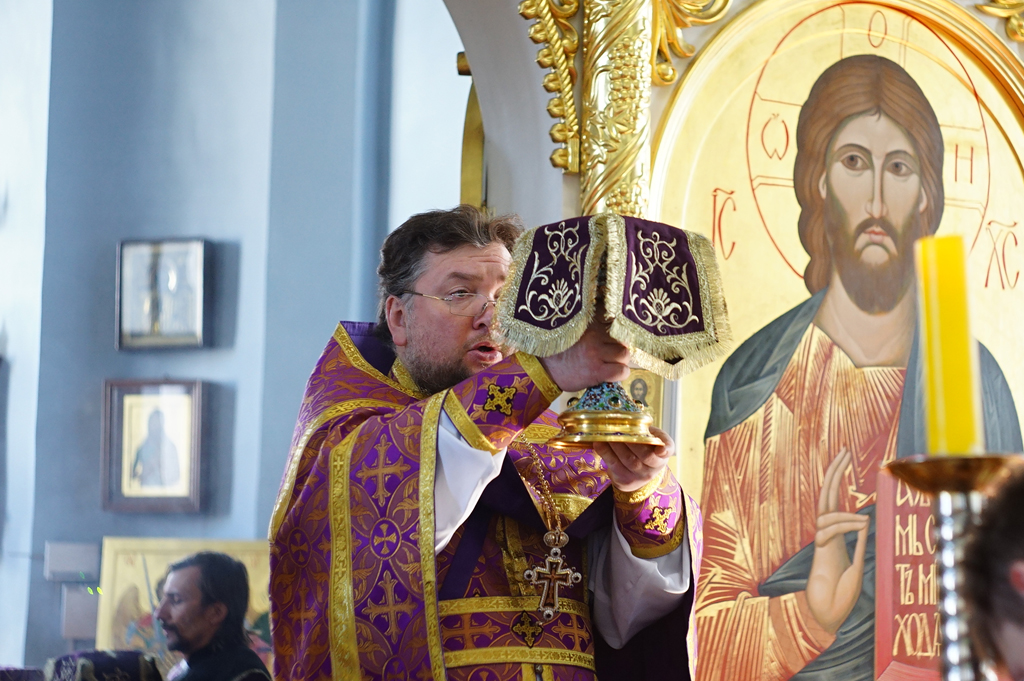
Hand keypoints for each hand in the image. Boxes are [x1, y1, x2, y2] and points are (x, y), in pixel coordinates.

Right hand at [539, 322, 630, 391]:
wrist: (542, 369)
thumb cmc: (557, 354)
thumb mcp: (573, 335)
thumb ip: (590, 332)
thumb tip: (609, 337)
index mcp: (589, 326)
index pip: (616, 328)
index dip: (617, 338)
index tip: (613, 345)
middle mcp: (594, 337)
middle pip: (622, 341)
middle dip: (620, 350)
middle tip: (613, 358)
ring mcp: (596, 354)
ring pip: (624, 355)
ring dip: (621, 362)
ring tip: (613, 366)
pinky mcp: (596, 371)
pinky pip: (621, 371)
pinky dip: (620, 373)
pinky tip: (613, 375)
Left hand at [592, 426, 673, 492]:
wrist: (638, 474)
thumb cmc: (645, 449)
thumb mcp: (652, 439)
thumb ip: (648, 431)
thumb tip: (630, 418)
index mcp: (663, 454)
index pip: (667, 451)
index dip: (665, 450)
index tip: (660, 449)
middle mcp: (654, 467)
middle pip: (644, 455)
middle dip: (631, 441)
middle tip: (619, 428)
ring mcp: (640, 476)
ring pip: (628, 460)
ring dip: (616, 445)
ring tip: (606, 433)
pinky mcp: (625, 480)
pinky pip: (614, 465)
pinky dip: (605, 452)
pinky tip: (598, 443)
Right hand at [806, 448, 869, 633]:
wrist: (827, 617)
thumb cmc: (840, 596)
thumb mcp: (857, 565)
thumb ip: (859, 544)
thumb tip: (866, 521)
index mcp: (835, 534)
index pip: (834, 499)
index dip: (838, 478)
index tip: (846, 458)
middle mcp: (826, 534)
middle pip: (826, 496)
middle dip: (835, 473)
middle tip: (844, 452)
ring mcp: (822, 542)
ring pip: (826, 513)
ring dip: (845, 512)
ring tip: (863, 520)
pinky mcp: (820, 553)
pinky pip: (828, 531)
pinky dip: (845, 525)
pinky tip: (860, 526)